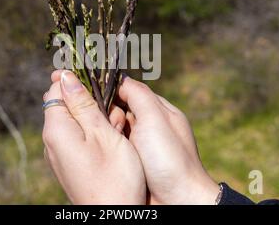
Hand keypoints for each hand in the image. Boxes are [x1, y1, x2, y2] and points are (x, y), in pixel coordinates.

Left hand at [42, 70, 145, 203]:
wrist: (114, 216)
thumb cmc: (113, 176)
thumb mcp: (102, 133)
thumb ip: (82, 103)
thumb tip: (65, 76)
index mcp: (56, 129)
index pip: (56, 88)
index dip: (77, 81)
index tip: (99, 84)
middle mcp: (52, 140)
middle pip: (67, 104)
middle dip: (92, 102)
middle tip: (114, 117)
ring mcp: (60, 153)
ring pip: (77, 121)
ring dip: (98, 119)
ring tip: (117, 132)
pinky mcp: (70, 163)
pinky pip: (81, 138)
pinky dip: (97, 135)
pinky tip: (114, 144)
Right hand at [116, 76, 219, 204]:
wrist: (177, 201)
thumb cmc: (169, 159)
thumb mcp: (155, 119)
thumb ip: (138, 94)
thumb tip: (121, 78)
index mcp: (161, 112)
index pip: (132, 92)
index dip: (116, 92)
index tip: (101, 97)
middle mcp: (152, 127)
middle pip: (122, 110)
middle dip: (111, 114)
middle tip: (110, 124)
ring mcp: (143, 145)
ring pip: (117, 129)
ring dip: (110, 132)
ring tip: (108, 137)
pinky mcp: (135, 162)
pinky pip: (117, 147)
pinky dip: (110, 147)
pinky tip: (105, 149)